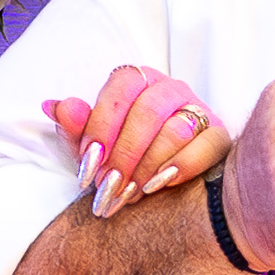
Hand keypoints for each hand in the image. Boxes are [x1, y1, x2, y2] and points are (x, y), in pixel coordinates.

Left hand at [45, 66, 230, 218]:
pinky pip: (206, 146)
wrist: (166, 191)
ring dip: (147, 165)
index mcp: (139, 80)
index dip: (102, 123)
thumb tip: (53, 106)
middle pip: (148, 110)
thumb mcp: (95, 147)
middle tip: (107, 186)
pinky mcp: (220, 136)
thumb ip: (76, 128)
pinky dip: (180, 168)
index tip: (89, 161)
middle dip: (123, 153)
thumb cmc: (124, 160)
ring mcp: (199, 110)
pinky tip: (157, 187)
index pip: (121, 85)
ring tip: (129, 193)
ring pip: (176, 129)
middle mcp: (171, 89)